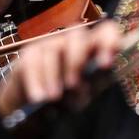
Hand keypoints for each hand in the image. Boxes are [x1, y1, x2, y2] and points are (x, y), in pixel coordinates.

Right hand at [0, 20, 128, 117]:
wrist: (33, 106)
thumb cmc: (64, 99)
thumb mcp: (81, 97)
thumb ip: (87, 89)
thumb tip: (85, 85)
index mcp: (93, 50)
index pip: (105, 32)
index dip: (108, 41)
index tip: (105, 63)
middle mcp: (72, 43)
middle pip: (77, 35)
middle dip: (76, 59)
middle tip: (73, 84)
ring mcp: (50, 45)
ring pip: (52, 49)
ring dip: (53, 75)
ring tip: (53, 98)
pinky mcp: (30, 53)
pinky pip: (32, 61)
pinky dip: (36, 80)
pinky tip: (38, 97)